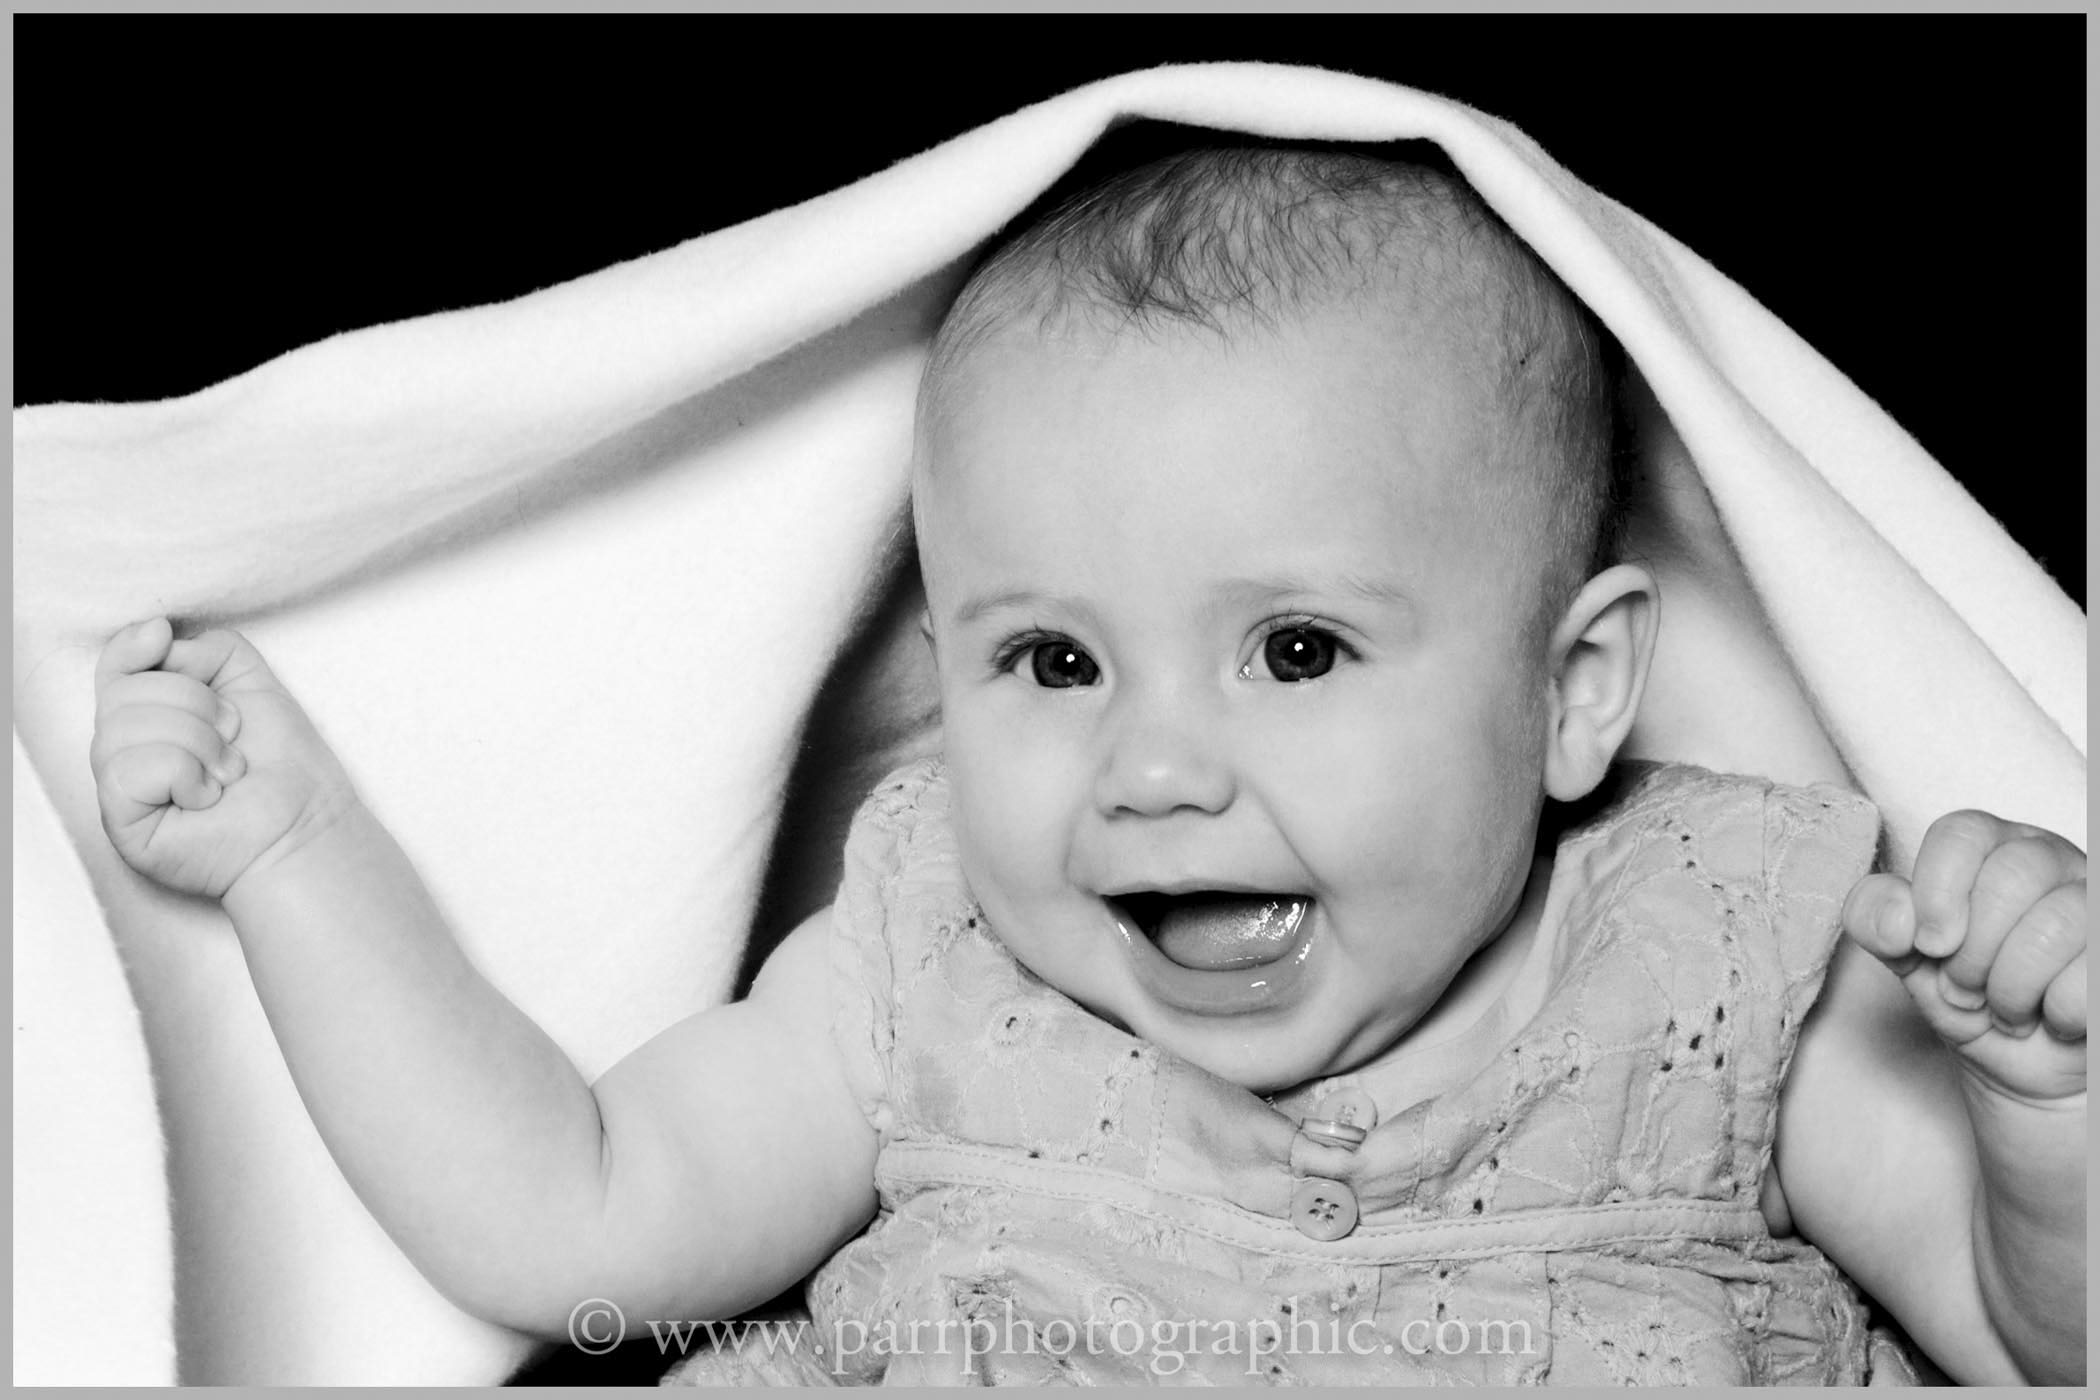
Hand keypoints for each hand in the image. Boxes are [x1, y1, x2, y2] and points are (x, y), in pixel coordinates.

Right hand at [91, 618, 356, 899]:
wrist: (306, 824)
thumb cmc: (281, 762)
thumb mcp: (250, 682)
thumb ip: (205, 648)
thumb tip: (155, 633)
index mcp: (149, 715)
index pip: (113, 667)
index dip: (130, 646)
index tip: (163, 636)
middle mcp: (124, 750)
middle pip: (122, 692)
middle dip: (195, 704)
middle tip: (232, 738)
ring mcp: (117, 787)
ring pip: (125, 728)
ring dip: (198, 742)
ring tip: (226, 772)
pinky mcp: (119, 823)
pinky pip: (130, 768)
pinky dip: (183, 774)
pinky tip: (207, 797)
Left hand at [1844, 810, 2084, 1103]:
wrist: (2020, 1066)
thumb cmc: (1967, 999)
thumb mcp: (1908, 961)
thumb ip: (1878, 923)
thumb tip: (1896, 917)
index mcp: (1991, 849)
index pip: (1961, 833)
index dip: (1937, 892)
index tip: (1930, 945)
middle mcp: (2051, 861)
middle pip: (2009, 878)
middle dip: (1972, 953)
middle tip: (1965, 989)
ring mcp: (2094, 903)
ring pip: (2054, 926)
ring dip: (2011, 988)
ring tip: (2004, 1009)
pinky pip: (2088, 977)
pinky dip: (2056, 1012)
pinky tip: (2051, 1018)